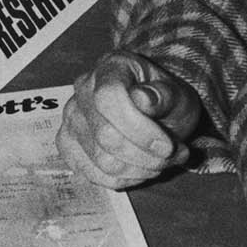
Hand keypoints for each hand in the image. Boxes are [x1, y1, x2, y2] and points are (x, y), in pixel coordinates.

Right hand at [57, 52, 201, 189]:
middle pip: (106, 136)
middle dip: (147, 156)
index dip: (139, 128)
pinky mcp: (68, 145)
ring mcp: (71, 119)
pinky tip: (142, 169)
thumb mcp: (178, 94)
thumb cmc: (166, 100)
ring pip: (102, 160)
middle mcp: (82, 89)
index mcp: (110, 67)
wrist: (156, 112)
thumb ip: (164, 96)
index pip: (109, 98)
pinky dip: (125, 179)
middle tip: (174, 156)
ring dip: (140, 170)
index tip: (168, 145)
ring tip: (163, 163)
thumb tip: (143, 100)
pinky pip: (93, 175)